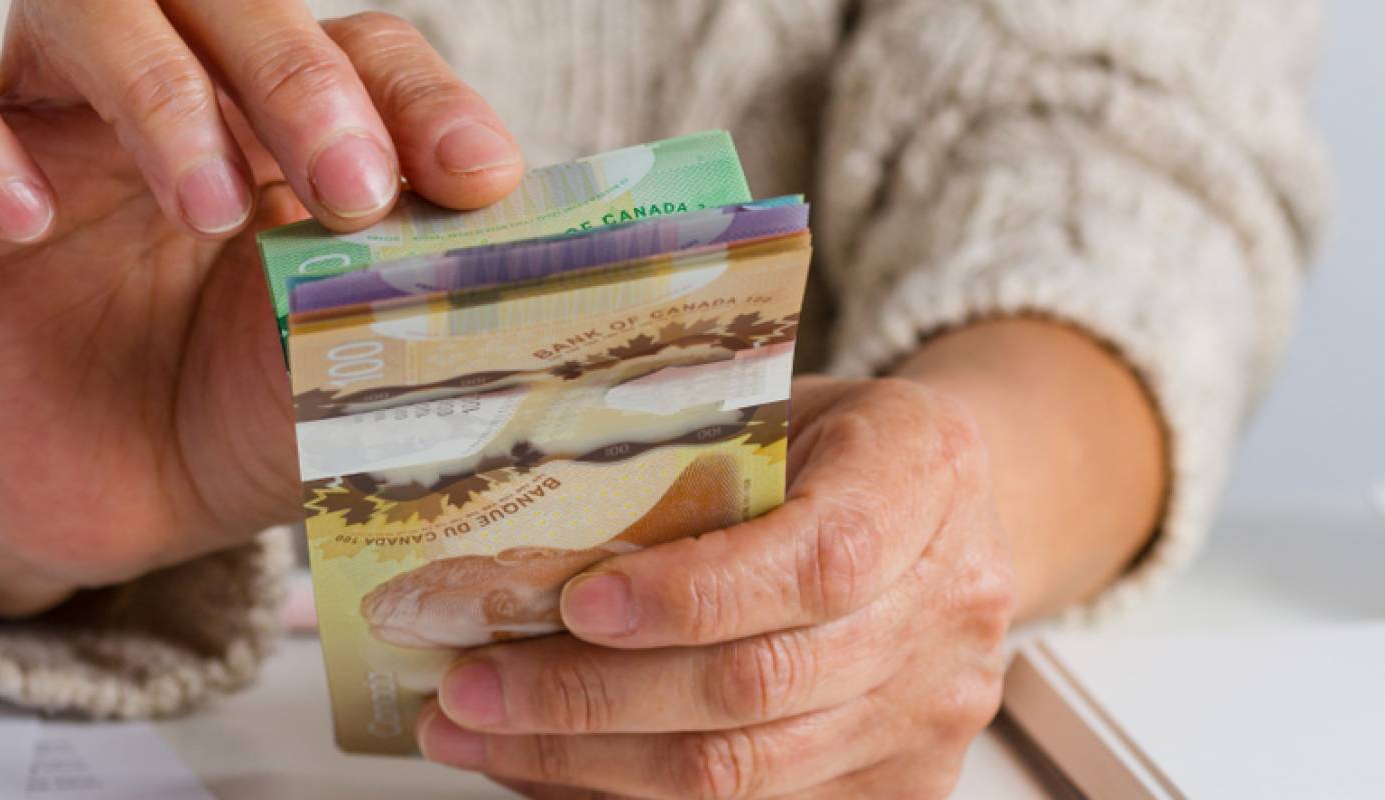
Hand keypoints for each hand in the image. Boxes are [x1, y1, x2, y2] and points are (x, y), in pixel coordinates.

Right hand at [0, 3, 522, 615]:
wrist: (130, 511)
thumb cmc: (252, 415)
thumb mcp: (347, 366)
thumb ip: (403, 296)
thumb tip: (503, 244)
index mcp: (291, 120)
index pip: (362, 46)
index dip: (420, 98)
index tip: (478, 180)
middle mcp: (177, 91)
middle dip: (297, 77)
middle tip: (353, 187)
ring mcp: (54, 125)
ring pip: (79, 6)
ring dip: (157, 90)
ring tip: (212, 208)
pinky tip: (32, 220)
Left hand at [417, 376, 1016, 798]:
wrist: (960, 505)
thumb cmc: (842, 445)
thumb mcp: (780, 405)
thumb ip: (688, 460)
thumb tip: (518, 537)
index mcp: (920, 475)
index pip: (815, 561)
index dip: (690, 596)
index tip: (573, 602)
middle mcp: (946, 606)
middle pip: (759, 687)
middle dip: (590, 697)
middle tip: (471, 686)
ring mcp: (930, 712)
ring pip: (744, 775)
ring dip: (588, 761)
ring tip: (477, 734)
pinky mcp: (900, 784)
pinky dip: (629, 796)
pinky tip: (549, 767)